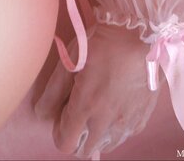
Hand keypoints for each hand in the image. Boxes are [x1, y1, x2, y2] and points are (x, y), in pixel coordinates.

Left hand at [34, 21, 158, 157]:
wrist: (140, 33)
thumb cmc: (102, 42)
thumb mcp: (70, 61)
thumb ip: (53, 92)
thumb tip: (41, 113)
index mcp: (86, 107)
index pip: (66, 143)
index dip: (59, 132)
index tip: (62, 114)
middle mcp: (107, 122)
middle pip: (85, 150)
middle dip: (77, 136)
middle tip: (79, 110)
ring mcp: (127, 122)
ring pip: (106, 145)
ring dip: (97, 135)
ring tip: (98, 108)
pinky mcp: (142, 118)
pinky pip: (124, 135)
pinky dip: (116, 128)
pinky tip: (115, 106)